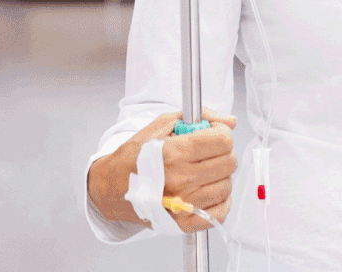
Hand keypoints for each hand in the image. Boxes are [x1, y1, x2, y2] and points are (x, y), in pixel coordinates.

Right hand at [87, 107, 237, 232]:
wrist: (112, 188)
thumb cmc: (135, 156)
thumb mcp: (162, 125)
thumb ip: (200, 117)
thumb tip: (229, 121)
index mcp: (174, 152)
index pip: (223, 141)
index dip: (222, 133)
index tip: (214, 134)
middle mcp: (179, 179)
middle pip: (228, 163)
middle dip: (223, 153)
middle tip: (209, 153)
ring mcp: (182, 204)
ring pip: (226, 186)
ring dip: (220, 176)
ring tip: (204, 172)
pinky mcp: (182, 223)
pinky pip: (219, 212)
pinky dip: (220, 201)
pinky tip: (208, 191)